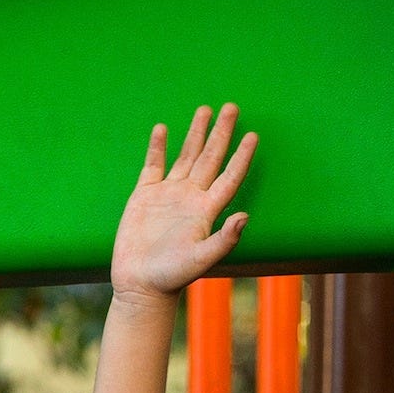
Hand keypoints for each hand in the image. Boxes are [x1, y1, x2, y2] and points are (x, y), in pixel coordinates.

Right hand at [109, 104, 256, 305]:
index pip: (229, 176)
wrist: (140, 285)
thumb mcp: (201, 259)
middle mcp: (191, 198)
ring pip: (186, 156)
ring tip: (205, 110)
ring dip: (196, 133)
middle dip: (221, 132)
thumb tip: (245, 216)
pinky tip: (163, 129)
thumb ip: (224, 239)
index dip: (241, 156)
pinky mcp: (145, 196)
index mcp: (207, 210)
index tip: (253, 135)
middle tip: (232, 107)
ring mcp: (168, 194)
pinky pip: (154, 165)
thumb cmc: (172, 277)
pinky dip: (158, 147)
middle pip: (210, 158)